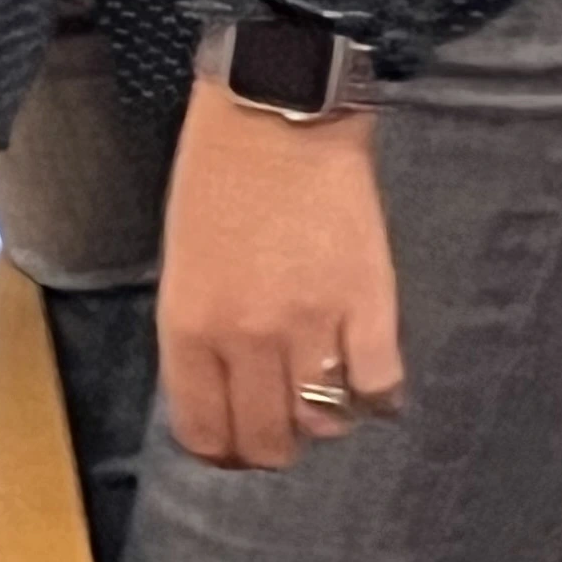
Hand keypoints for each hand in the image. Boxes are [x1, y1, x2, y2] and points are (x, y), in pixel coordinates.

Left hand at [155, 79, 404, 469]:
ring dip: (321, 420)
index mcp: (189, 325)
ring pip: (323, 426)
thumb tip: (222, 390)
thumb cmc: (216, 175)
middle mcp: (248, 338)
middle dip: (269, 446)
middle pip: (266, 442)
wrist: (277, 110)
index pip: (203, 431)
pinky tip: (364, 375)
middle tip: (277, 428)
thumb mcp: (182, 258)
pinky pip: (379, 389)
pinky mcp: (370, 307)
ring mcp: (313, 327)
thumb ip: (198, 332)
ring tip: (320, 393)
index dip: (219, 450)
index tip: (230, 443)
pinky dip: (375, 394)